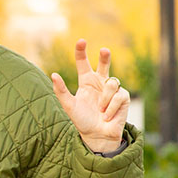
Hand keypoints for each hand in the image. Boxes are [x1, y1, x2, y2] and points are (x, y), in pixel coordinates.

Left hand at [50, 39, 129, 153]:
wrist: (97, 135)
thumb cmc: (82, 120)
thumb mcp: (69, 105)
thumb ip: (61, 91)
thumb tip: (53, 74)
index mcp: (86, 82)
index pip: (83, 63)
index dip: (81, 52)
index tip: (81, 41)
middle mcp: (100, 83)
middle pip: (104, 64)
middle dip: (105, 57)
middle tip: (104, 50)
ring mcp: (112, 90)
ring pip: (111, 82)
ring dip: (105, 98)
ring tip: (100, 111)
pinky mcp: (124, 97)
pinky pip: (118, 96)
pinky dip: (111, 107)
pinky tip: (107, 115)